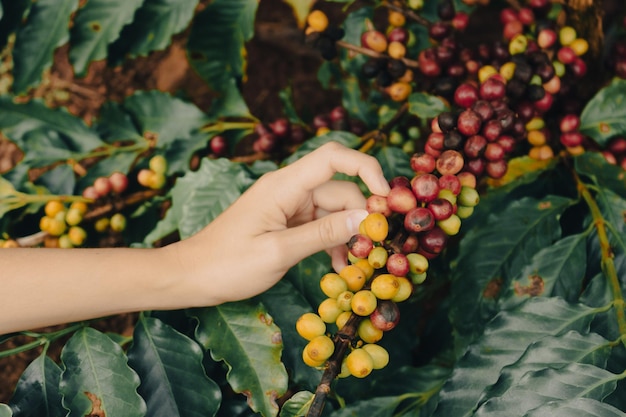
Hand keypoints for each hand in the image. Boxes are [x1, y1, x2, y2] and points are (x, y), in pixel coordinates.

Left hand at [171, 141, 389, 304]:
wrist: (191, 276)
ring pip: (333, 210)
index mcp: (283, 186)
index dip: (366, 168)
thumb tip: (366, 219)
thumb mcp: (279, 252)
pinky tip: (339, 266)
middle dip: (361, 216)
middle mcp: (288, 189)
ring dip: (347, 234)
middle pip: (339, 189)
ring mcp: (287, 206)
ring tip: (354, 265)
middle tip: (373, 249)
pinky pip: (319, 224)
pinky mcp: (285, 222)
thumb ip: (323, 234)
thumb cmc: (227, 265)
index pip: (333, 157)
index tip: (386, 198)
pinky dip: (332, 241)